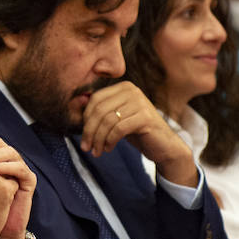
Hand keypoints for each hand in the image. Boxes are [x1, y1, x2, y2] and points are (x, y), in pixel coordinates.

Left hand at [81, 82, 196, 186]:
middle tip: (86, 147)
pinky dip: (110, 141)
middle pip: (99, 110)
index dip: (85, 118)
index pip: (95, 99)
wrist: (163, 146)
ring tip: (97, 151)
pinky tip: (108, 149)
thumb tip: (74, 104)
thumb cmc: (136, 132)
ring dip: (98, 139)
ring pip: (107, 121)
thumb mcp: (116, 118)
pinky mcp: (145, 117)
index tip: (84, 136)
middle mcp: (132, 90)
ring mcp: (140, 102)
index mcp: (123, 87)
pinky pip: (118, 129)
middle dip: (89, 131)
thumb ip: (100, 112)